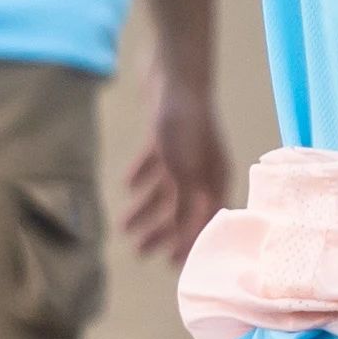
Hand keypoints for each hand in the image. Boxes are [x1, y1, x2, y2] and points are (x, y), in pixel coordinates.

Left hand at [116, 70, 238, 256]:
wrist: (175, 73)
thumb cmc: (185, 124)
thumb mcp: (185, 172)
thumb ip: (187, 206)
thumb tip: (189, 238)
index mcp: (214, 178)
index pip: (203, 220)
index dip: (188, 242)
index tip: (172, 264)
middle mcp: (203, 168)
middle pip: (181, 208)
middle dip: (160, 230)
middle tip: (138, 252)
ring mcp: (185, 151)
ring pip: (165, 189)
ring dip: (145, 208)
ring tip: (123, 227)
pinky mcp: (167, 134)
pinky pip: (155, 163)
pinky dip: (142, 176)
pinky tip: (127, 185)